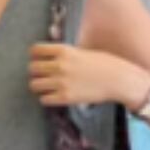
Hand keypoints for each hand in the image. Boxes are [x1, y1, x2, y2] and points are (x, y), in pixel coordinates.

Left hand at [29, 43, 149, 109]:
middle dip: (35, 72)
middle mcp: (60, 65)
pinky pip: (43, 99)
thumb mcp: (82, 51)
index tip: (38, 59)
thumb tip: (49, 54)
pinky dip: (46, 98)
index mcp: (64, 50)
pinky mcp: (65, 97)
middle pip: (32, 68)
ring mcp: (61, 82)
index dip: (34, 55)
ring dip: (38, 86)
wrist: (117, 79)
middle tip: (42, 75)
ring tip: (46, 86)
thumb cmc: (103, 63)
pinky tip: (53, 96)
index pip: (35, 50)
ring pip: (34, 85)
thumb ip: (65, 53)